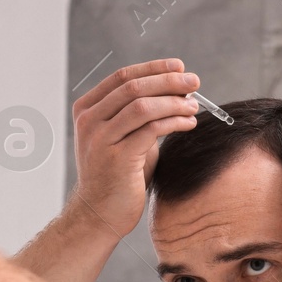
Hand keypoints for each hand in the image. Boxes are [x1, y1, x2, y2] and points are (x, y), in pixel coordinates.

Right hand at [69, 59, 200, 235]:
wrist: (100, 214)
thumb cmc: (118, 175)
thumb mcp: (124, 137)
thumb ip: (140, 114)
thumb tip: (176, 90)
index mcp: (87, 110)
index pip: (122, 76)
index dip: (154, 68)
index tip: (179, 67)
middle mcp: (89, 121)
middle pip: (133, 86)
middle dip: (168, 81)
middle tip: (194, 81)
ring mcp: (100, 139)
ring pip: (142, 105)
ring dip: (174, 101)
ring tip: (194, 105)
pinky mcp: (117, 158)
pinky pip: (151, 129)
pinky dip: (174, 121)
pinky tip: (188, 123)